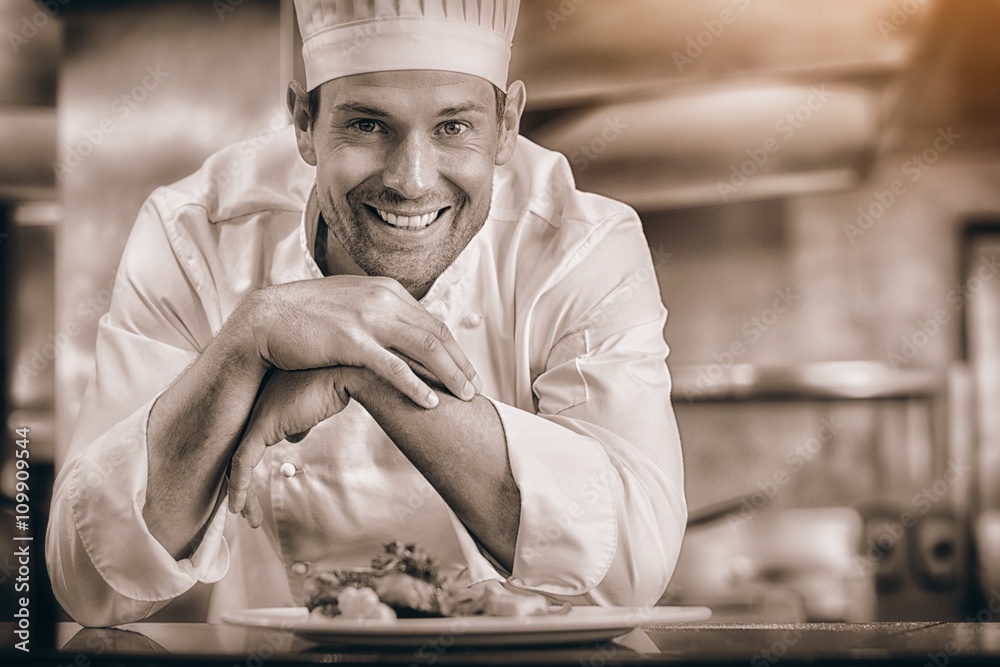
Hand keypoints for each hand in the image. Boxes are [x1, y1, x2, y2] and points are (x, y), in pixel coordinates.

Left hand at [227, 365, 370, 523]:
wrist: (347, 373)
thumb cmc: (336, 385)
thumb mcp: (315, 406)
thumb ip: (301, 421)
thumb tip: (294, 436)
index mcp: (267, 400)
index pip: (250, 440)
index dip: (249, 467)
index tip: (253, 490)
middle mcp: (256, 406)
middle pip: (239, 451)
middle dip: (240, 483)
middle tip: (245, 508)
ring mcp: (256, 415)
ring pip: (237, 461)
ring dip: (240, 491)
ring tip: (247, 515)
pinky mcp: (262, 427)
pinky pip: (242, 463)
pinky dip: (239, 487)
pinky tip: (239, 506)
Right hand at [240, 275, 480, 408]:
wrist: (265, 318)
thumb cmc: (305, 317)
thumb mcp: (349, 304)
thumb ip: (377, 313)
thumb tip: (397, 329)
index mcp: (385, 290)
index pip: (431, 321)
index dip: (454, 348)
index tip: (467, 370)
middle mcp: (383, 298)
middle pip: (436, 333)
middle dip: (460, 363)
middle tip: (476, 388)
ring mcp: (368, 318)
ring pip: (424, 347)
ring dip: (449, 374)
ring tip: (465, 397)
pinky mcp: (351, 340)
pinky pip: (393, 366)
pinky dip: (416, 385)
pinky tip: (431, 402)